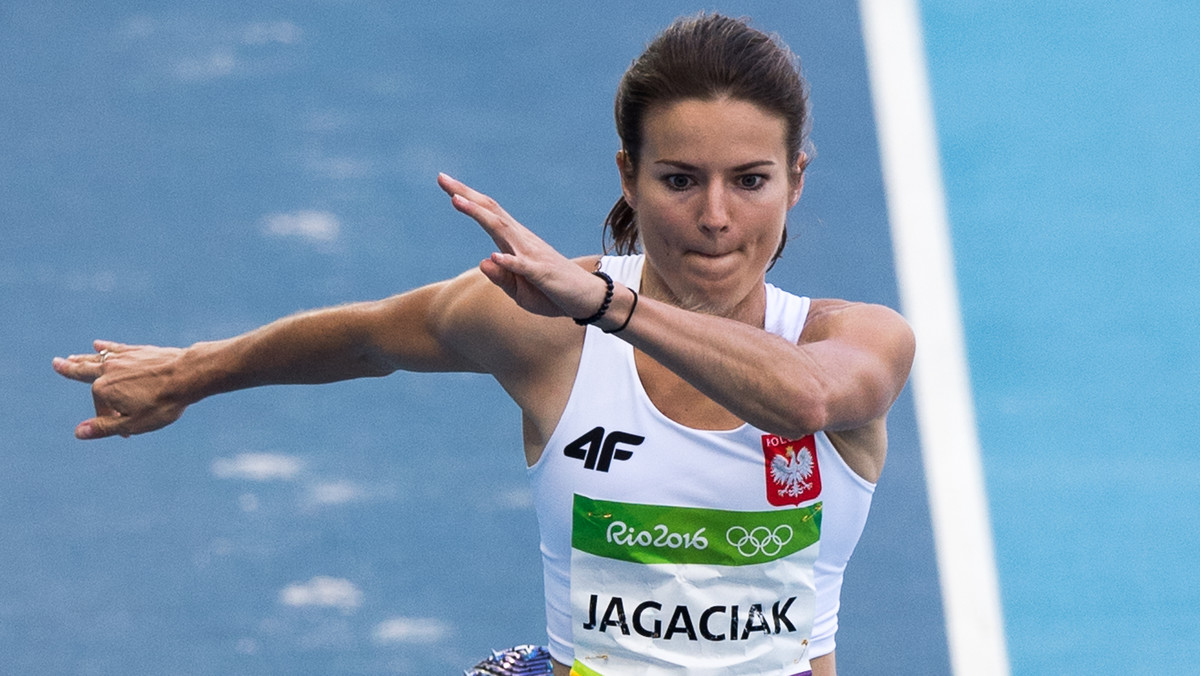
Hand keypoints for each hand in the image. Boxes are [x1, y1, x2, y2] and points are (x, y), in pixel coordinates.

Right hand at [52, 339, 191, 439]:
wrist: (189, 375)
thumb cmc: (163, 402)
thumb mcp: (134, 423)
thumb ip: (105, 427)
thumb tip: (77, 433)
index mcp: (103, 390)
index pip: (102, 410)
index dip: (114, 422)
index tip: (130, 431)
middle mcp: (108, 370)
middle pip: (85, 371)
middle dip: (70, 369)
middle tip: (56, 363)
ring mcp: (123, 358)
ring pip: (98, 359)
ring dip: (84, 359)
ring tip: (72, 357)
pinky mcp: (138, 351)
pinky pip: (117, 349)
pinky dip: (107, 347)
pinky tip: (99, 344)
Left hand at [437, 173, 610, 319]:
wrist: (586, 299)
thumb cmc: (551, 292)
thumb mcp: (519, 290)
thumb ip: (501, 277)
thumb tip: (485, 261)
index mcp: (515, 243)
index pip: (489, 214)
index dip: (467, 199)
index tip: (445, 182)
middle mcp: (522, 242)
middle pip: (492, 213)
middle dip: (466, 195)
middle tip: (442, 178)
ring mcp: (533, 256)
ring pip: (503, 231)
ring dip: (480, 215)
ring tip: (457, 201)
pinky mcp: (543, 274)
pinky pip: (523, 267)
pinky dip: (509, 262)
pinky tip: (495, 257)